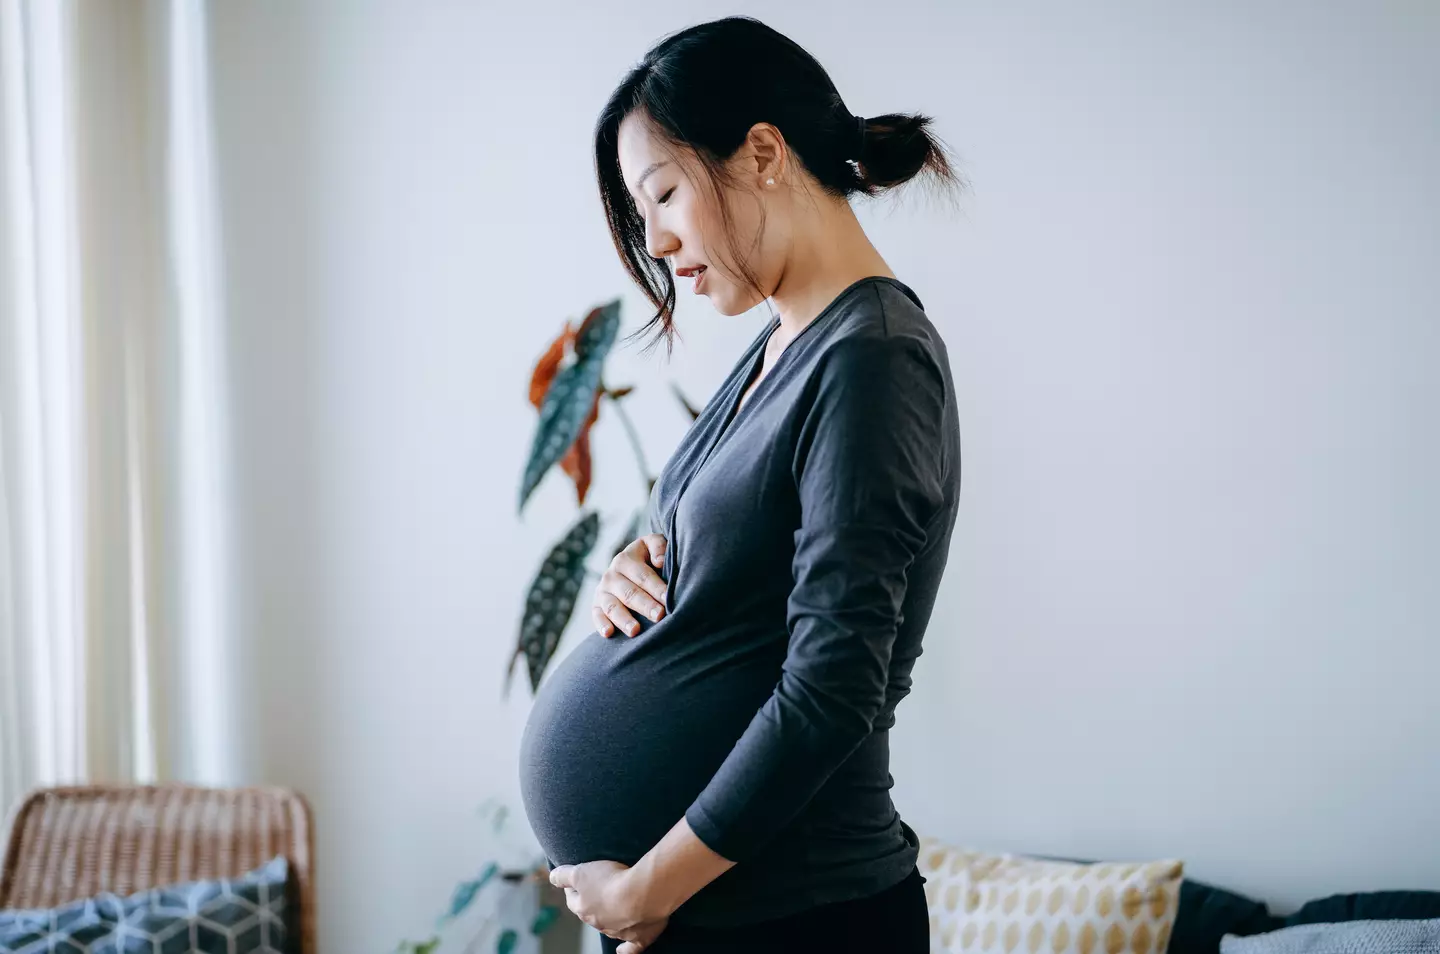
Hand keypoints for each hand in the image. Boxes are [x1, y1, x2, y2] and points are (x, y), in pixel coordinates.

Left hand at [549, 860, 669, 952]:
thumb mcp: (580, 872)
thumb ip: (564, 875)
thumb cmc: (611, 881)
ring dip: (609, 918)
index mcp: (583, 909)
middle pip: (590, 913)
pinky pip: (630, 948)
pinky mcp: (638, 938)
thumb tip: (552, 878)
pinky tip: (621, 951)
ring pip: (609, 927)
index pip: (572, 899)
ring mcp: (618, 932)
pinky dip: (625, 949)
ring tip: (614, 905)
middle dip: (591, 902)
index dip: (572, 888)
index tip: (575, 880)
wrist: (642, 894)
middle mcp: (598, 923)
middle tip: (598, 889)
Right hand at [592, 533, 667, 637]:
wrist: (628, 568)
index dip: (656, 587)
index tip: (667, 599)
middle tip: (659, 615)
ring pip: (612, 606)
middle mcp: (611, 575)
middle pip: (629, 593)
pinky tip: (609, 634)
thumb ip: (658, 546)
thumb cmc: (648, 559)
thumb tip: (659, 561)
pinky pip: (597, 616)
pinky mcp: (596, 606)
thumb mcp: (653, 546)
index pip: (643, 575)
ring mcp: (602, 591)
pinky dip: (601, 625)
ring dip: (624, 619)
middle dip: (645, 605)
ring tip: (635, 630)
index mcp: (626, 559)